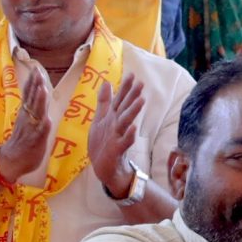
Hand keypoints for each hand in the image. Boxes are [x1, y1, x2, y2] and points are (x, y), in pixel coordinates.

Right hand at [0, 63, 54, 181]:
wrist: (11, 160)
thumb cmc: (22, 141)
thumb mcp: (26, 121)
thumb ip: (32, 108)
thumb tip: (37, 92)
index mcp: (26, 113)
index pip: (29, 94)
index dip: (32, 82)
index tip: (35, 69)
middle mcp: (27, 118)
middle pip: (32, 99)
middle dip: (35, 86)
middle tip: (37, 72)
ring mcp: (31, 129)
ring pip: (36, 113)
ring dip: (39, 101)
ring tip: (42, 89)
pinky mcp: (35, 141)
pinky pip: (39, 133)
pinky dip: (43, 126)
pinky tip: (47, 120)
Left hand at [87, 74, 147, 197]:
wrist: (104, 167)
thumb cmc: (104, 142)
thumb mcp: (101, 119)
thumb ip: (104, 102)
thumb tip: (107, 83)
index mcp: (113, 117)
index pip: (120, 100)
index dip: (125, 88)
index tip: (132, 74)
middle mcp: (117, 125)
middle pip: (125, 109)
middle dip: (132, 97)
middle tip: (141, 83)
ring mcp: (118, 137)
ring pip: (126, 122)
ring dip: (133, 112)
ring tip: (141, 101)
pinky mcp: (117, 150)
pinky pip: (124, 142)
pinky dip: (129, 135)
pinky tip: (133, 128)